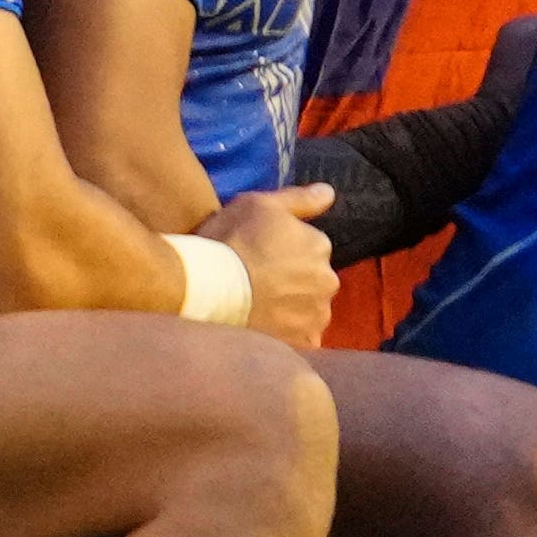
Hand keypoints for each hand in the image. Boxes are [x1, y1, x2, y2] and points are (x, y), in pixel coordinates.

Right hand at [211, 184, 340, 345]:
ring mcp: (316, 316)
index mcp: (320, 246)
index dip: (285, 253)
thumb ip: (301, 200)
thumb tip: (329, 193)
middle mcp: (327, 281)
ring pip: (308, 311)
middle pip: (313, 281)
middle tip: (258, 285)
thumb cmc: (230, 241)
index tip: (261, 257)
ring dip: (292, 311)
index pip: (311, 249)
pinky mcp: (303, 344)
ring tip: (258, 310)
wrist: (206, 289)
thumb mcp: (261, 205)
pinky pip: (301, 339)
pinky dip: (288, 337)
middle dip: (293, 283)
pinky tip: (265, 331)